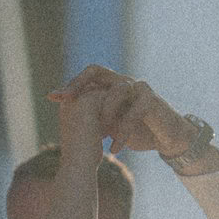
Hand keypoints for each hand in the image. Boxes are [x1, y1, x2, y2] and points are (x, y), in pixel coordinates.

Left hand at [50, 65, 191, 156]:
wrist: (166, 138)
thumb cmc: (137, 130)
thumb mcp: (110, 124)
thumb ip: (93, 116)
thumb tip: (65, 113)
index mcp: (111, 85)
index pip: (88, 75)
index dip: (71, 84)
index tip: (53, 98)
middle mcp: (123, 81)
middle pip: (97, 70)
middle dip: (79, 84)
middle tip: (67, 101)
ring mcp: (139, 87)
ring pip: (117, 92)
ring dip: (106, 114)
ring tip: (100, 136)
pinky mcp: (152, 99)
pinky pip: (134, 112)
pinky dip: (123, 131)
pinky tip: (115, 149)